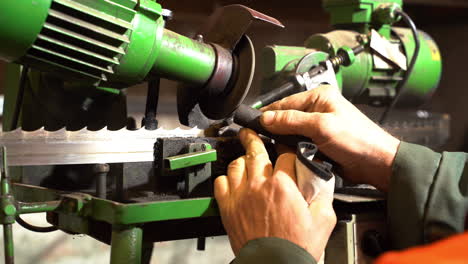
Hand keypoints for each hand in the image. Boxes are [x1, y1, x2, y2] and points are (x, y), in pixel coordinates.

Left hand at [214, 128, 335, 259]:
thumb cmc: (296, 247)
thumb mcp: (324, 219)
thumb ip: (323, 194)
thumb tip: (320, 181)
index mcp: (283, 185)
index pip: (285, 154)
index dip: (288, 150)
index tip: (287, 150)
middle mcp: (259, 185)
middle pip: (255, 151)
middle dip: (255, 138)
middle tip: (252, 132)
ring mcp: (241, 195)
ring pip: (236, 164)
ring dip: (242, 159)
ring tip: (245, 156)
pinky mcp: (227, 207)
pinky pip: (220, 182)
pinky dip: (226, 177)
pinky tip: (232, 179)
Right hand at [261, 85, 399, 191]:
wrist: (376, 163)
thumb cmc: (357, 140)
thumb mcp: (321, 127)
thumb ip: (291, 121)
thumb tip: (266, 118)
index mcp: (319, 97)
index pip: (285, 102)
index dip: (269, 114)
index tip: (252, 124)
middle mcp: (318, 109)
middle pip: (286, 117)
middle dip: (277, 129)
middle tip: (263, 140)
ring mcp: (318, 126)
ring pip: (291, 132)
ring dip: (286, 141)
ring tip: (278, 148)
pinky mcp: (320, 142)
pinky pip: (299, 144)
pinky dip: (294, 149)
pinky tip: (290, 154)